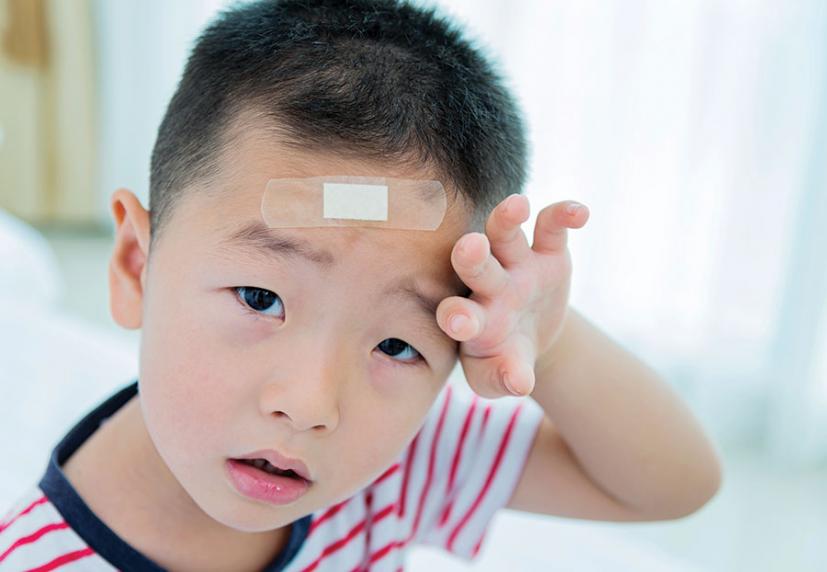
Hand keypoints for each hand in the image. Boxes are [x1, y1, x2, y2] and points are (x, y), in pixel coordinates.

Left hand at [436, 194, 588, 397]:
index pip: (457, 313)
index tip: (457, 320)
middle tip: (470, 246)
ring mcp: (516, 264)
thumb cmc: (503, 361)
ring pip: (504, 234)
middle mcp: (487, 285)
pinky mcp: (547, 252)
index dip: (456, 316)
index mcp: (471, 319)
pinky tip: (580, 212)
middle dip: (472, 256)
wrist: (527, 338)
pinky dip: (564, 215)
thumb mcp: (500, 377)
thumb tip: (520, 384)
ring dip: (507, 218)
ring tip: (518, 204)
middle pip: (474, 264)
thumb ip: (504, 379)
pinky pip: (551, 227)